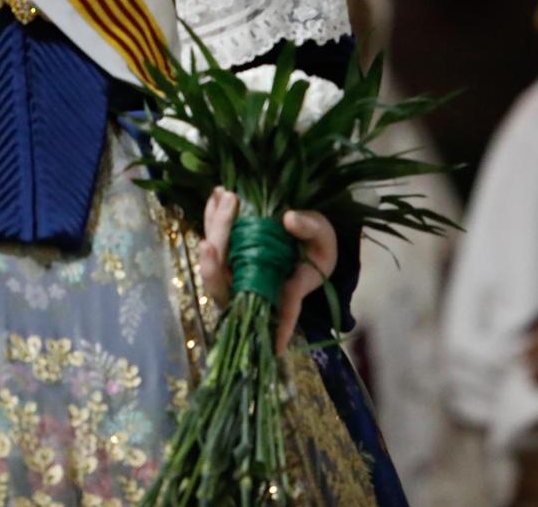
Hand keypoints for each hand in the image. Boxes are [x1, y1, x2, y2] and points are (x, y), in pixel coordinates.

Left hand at [196, 188, 338, 352]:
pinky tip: (218, 193)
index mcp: (284, 292)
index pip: (282, 313)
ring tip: (223, 196)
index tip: (277, 345)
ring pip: (214, 260)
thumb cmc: (316, 249)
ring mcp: (236, 272)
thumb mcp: (324, 239)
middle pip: (227, 282)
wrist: (304, 241)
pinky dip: (213, 216)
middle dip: (222, 246)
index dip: (280, 328)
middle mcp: (253, 288)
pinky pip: (214, 239)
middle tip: (231, 207)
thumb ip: (311, 229)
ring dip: (214, 226)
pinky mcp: (228, 255)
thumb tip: (288, 219)